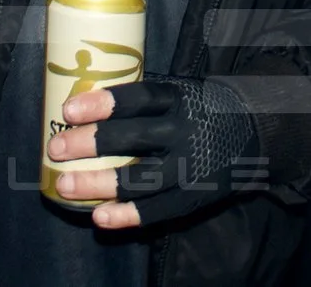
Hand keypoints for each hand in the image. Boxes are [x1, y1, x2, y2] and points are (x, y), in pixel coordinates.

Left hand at [48, 75, 301, 228]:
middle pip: (134, 138)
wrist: (254, 134)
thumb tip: (82, 109)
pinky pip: (156, 210)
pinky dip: (127, 215)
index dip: (103, 104)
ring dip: (99, 184)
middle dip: (91, 143)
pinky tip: (99, 216)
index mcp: (180, 99)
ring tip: (65, 184)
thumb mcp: (180, 93)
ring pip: (140, 179)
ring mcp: (190, 168)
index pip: (139, 98)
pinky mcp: (193, 197)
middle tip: (56, 148)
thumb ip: (143, 103)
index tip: (69, 109)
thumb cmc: (199, 110)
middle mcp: (185, 132)